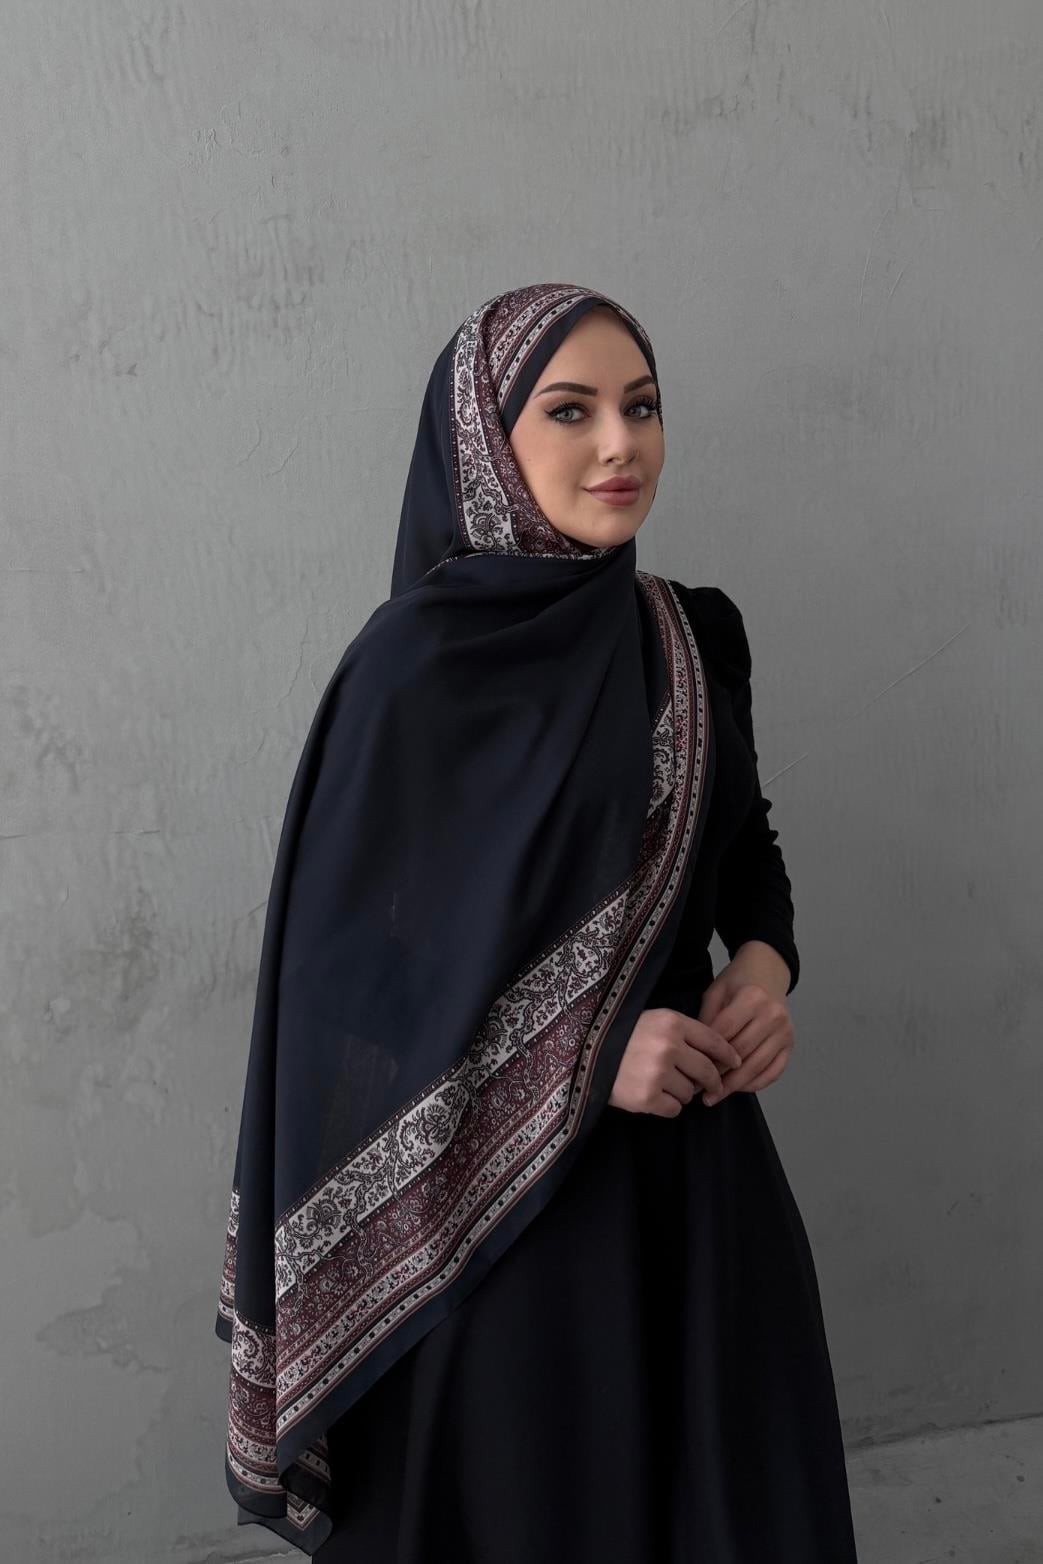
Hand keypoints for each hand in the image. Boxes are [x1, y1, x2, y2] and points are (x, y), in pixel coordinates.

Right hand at [608, 1007, 742, 1117]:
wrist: (582, 1054)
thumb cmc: (619, 1036)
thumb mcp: (652, 1020)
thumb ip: (681, 1032)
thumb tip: (715, 1056)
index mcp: (672, 1022)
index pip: (714, 1040)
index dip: (728, 1054)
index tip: (735, 1063)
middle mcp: (668, 1046)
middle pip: (707, 1071)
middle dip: (710, 1081)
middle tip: (708, 1086)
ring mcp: (658, 1073)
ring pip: (689, 1092)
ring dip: (681, 1093)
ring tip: (661, 1084)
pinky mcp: (647, 1097)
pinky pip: (674, 1109)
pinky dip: (666, 1106)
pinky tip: (652, 1095)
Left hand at [695, 969, 795, 1104]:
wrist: (768, 972)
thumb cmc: (737, 982)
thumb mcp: (716, 992)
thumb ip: (707, 1020)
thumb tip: (697, 1054)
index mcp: (752, 998)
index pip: (725, 1033)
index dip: (707, 1054)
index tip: (690, 1070)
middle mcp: (773, 1015)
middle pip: (741, 1053)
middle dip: (719, 1075)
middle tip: (700, 1090)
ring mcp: (785, 1031)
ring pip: (757, 1066)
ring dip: (735, 1085)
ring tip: (715, 1096)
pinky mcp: (791, 1044)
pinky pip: (774, 1071)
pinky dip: (756, 1083)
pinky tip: (738, 1088)